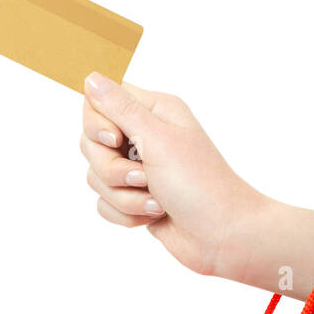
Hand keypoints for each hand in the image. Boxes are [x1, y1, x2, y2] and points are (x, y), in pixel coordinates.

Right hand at [80, 73, 269, 276]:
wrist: (223, 236)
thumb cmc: (200, 185)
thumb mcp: (158, 139)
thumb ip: (120, 108)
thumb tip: (91, 78)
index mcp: (153, 112)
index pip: (98, 102)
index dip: (96, 123)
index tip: (115, 140)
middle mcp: (144, 137)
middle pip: (91, 144)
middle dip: (111, 169)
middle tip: (144, 179)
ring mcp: (139, 170)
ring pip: (96, 177)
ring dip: (124, 197)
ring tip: (156, 203)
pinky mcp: (135, 199)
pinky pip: (105, 204)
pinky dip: (126, 214)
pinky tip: (153, 216)